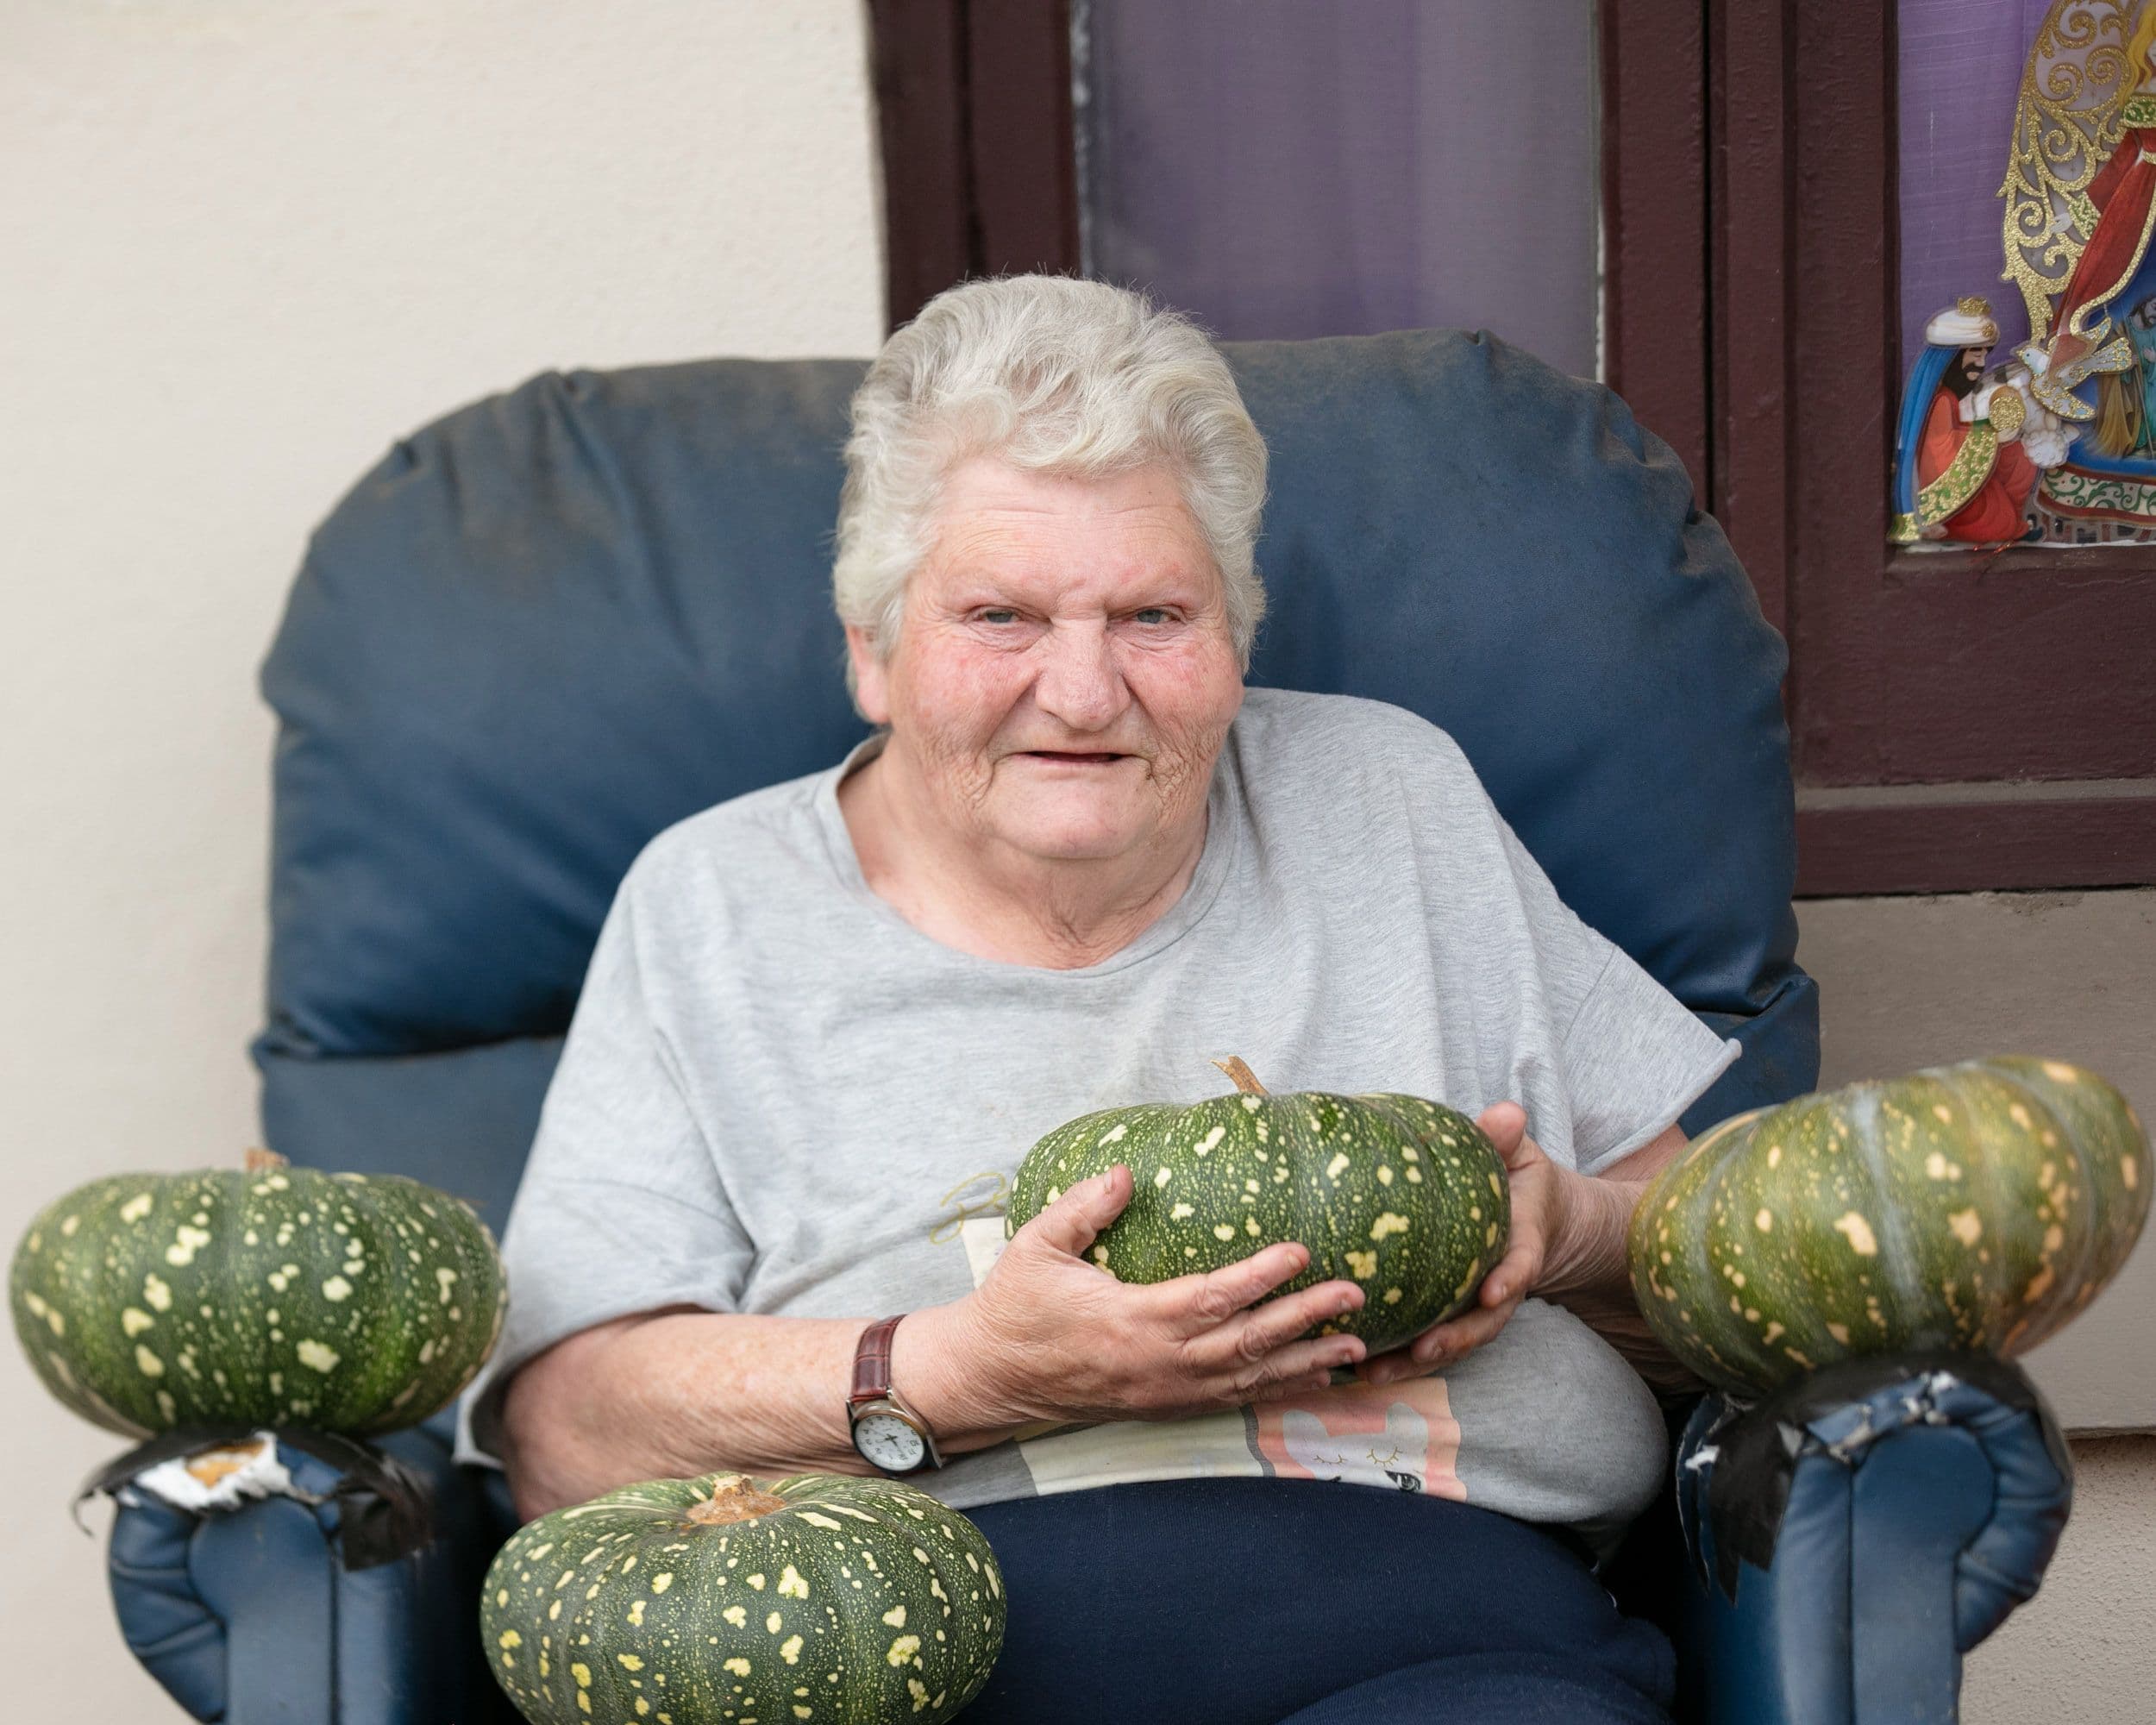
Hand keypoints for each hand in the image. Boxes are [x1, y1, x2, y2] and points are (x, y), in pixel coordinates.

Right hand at [944, 1165, 1370, 1426]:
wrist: (992, 1377)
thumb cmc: (1015, 1306)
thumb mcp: (1035, 1245)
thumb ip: (1082, 1207)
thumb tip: (1127, 1172)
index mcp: (1131, 1320)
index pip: (1212, 1297)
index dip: (1261, 1277)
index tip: (1300, 1251)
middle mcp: (1158, 1363)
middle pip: (1247, 1342)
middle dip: (1306, 1319)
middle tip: (1353, 1293)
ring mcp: (1165, 1392)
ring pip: (1249, 1378)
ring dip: (1305, 1362)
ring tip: (1355, 1345)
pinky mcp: (1164, 1407)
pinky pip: (1232, 1401)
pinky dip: (1276, 1390)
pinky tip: (1310, 1378)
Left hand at [1355, 1101, 1563, 1385]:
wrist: (1531, 1215)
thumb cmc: (1516, 1180)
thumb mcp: (1518, 1155)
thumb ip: (1507, 1139)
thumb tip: (1508, 1113)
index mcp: (1520, 1248)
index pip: (1521, 1267)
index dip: (1510, 1280)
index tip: (1493, 1292)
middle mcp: (1499, 1287)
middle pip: (1482, 1324)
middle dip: (1454, 1341)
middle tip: (1423, 1351)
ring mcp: (1473, 1307)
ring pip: (1449, 1343)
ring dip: (1414, 1362)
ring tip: (1373, 1371)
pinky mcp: (1447, 1314)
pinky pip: (1422, 1340)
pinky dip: (1394, 1357)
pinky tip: (1352, 1364)